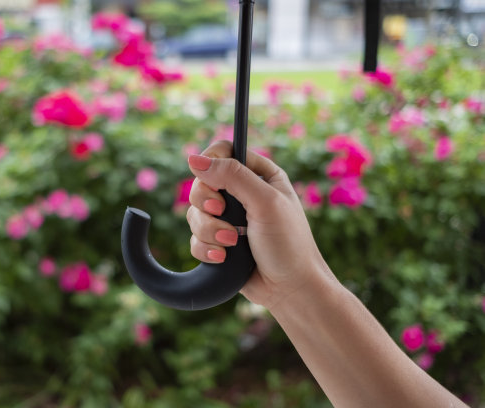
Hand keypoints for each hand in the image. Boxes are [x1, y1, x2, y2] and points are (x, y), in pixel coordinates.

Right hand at [186, 141, 331, 309]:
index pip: (223, 151)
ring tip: (231, 244)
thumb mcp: (265, 202)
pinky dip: (205, 248)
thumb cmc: (288, 244)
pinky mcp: (218, 242)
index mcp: (260, 174)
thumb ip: (232, 176)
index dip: (210, 162)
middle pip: (202, 182)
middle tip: (220, 212)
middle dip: (207, 202)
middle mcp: (242, 194)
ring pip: (195, 213)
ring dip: (209, 230)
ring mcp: (229, 219)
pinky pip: (195, 238)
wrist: (290, 290)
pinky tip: (223, 258)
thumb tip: (194, 159)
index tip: (210, 179)